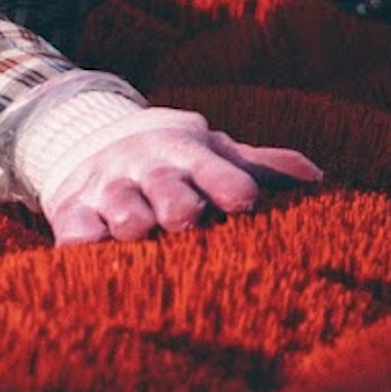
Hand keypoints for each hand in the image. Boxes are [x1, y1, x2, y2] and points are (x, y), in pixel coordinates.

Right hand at [21, 105, 323, 243]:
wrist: (93, 139)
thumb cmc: (174, 160)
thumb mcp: (214, 153)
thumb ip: (263, 166)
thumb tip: (319, 179)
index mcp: (188, 153)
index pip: (213, 166)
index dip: (228, 182)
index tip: (246, 201)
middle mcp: (147, 167)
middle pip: (163, 183)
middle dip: (175, 200)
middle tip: (187, 219)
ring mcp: (107, 187)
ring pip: (119, 204)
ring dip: (129, 219)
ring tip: (138, 232)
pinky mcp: (71, 208)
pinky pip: (74, 226)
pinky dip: (80, 239)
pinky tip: (87, 251)